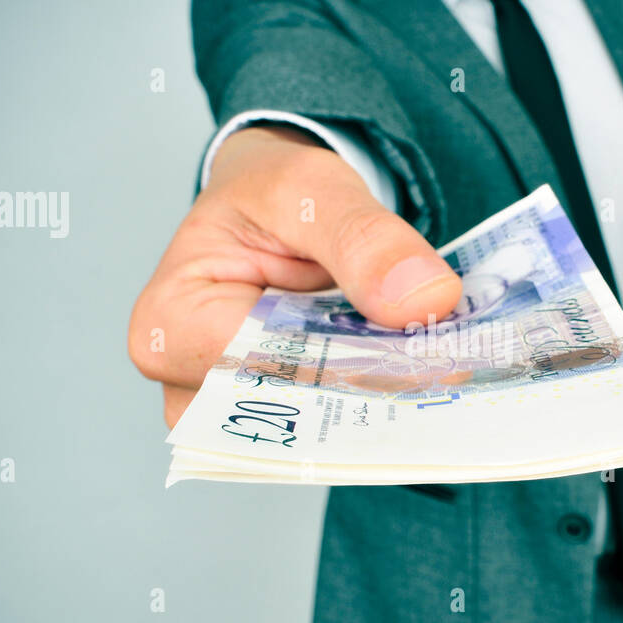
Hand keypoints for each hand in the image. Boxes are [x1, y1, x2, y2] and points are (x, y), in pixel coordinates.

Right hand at [128, 125, 462, 426]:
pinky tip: (422, 374)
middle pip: (293, 414)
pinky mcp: (276, 421)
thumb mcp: (313, 190)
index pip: (266, 372)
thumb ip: (365, 240)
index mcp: (168, 327)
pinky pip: (333, 427)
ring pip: (319, 432)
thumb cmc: (268, 198)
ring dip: (385, 403)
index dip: (352, 366)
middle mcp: (188, 388)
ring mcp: (231, 415)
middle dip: (375, 391)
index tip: (432, 353)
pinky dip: (380, 401)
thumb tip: (424, 299)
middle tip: (454, 363)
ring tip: (442, 365)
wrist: (274, 211)